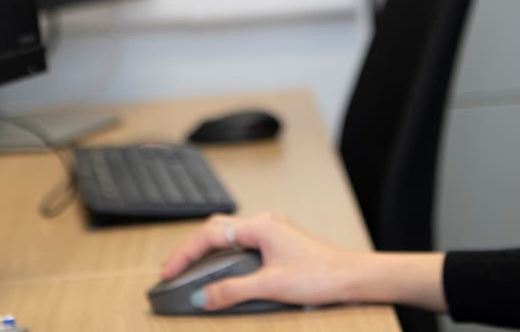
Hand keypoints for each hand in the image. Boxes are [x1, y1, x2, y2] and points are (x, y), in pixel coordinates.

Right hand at [157, 212, 370, 310]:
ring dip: (207, 251)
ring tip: (189, 270)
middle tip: (172, 270)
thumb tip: (202, 296)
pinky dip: (223, 255)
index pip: (211, 234)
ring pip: (228, 235)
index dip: (186, 253)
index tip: (168, 271)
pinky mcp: (277, 245)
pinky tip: (220, 271)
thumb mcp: (271, 286)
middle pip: (216, 229)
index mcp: (260, 226)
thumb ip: (233, 291)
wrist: (350, 277)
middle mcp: (264, 224)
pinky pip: (241, 244)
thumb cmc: (319, 275)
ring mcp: (271, 233)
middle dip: (191, 248)